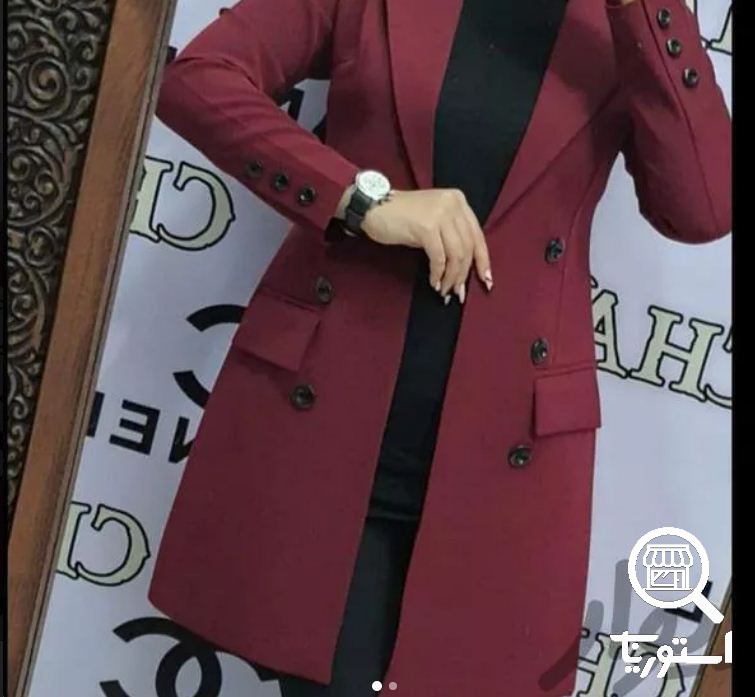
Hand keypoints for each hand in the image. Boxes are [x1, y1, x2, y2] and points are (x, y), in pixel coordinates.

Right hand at [359, 188, 492, 302]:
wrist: (373, 207)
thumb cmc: (401, 217)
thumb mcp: (433, 220)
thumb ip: (451, 235)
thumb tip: (464, 267)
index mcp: (458, 201)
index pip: (477, 235)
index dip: (483, 260)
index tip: (485, 280)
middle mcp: (453, 204)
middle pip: (468, 247)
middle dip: (464, 274)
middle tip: (458, 293)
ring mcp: (440, 214)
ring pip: (456, 254)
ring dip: (451, 278)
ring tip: (445, 291)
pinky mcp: (426, 227)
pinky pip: (439, 258)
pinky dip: (438, 274)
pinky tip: (433, 283)